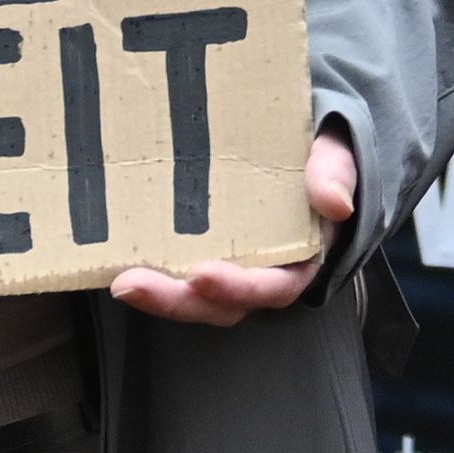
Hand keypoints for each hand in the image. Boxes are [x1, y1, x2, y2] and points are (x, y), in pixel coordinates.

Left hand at [112, 126, 356, 324]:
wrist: (308, 147)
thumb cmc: (322, 156)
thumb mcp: (336, 155)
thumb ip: (334, 173)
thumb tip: (335, 204)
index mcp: (303, 258)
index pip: (274, 287)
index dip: (239, 287)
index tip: (203, 273)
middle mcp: (265, 273)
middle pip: (223, 305)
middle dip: (178, 301)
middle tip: (133, 283)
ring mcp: (232, 266)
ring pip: (195, 298)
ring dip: (158, 295)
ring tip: (121, 280)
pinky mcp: (202, 252)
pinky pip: (178, 274)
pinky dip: (152, 273)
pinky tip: (117, 261)